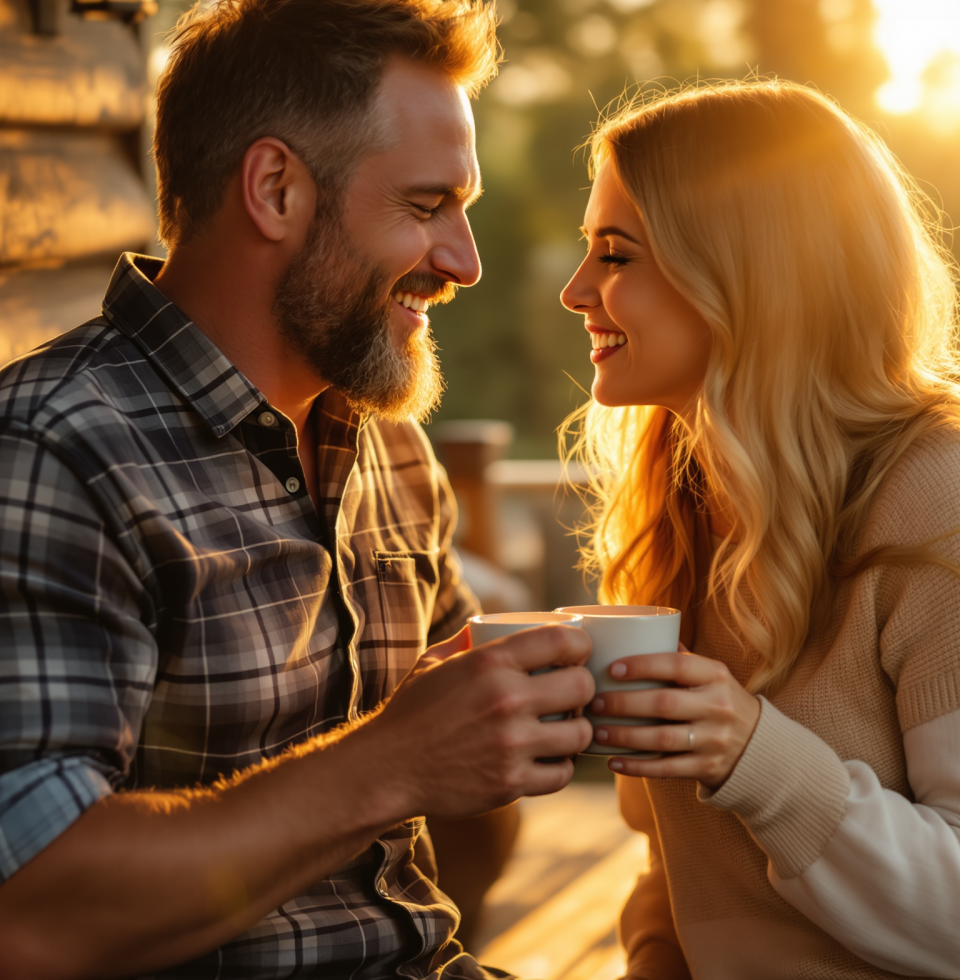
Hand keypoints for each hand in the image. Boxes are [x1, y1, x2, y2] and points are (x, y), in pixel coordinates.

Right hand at [366, 625, 594, 817]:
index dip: (579, 644)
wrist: (387, 767)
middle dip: (582, 687)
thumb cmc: (411, 710)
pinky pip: (562, 774)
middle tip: (571, 693)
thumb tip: (488, 625)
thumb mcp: (433, 662)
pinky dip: (559, 766)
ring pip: (580, 734)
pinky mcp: (511, 783)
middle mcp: (506, 700)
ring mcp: (511, 744)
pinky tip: (548, 759)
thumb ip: (466, 640)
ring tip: (562, 728)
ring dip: (575, 730)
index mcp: (489, 662)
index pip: (562, 640)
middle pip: (581, 686)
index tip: (577, 652)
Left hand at [589, 649, 759, 788]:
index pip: (677, 666)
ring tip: (598, 732)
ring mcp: (714, 740)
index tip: (612, 669)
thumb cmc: (718, 699)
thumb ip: (680, 658)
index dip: (643, 666)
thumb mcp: (711, 674)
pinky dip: (638, 767)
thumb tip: (636, 633)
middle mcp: (717, 706)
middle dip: (625, 704)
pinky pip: (667, 769)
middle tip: (595, 702)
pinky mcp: (707, 767)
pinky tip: (614, 761)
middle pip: (665, 704)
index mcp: (716, 675)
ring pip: (662, 739)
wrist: (757, 744)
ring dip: (625, 736)